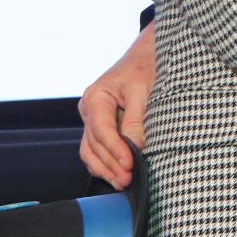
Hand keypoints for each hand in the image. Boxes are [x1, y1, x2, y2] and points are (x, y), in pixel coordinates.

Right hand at [78, 22, 157, 188]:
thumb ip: (136, 120)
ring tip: (122, 182)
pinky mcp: (102, 125)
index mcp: (96, 96)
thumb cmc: (146, 67)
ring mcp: (93, 118)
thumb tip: (135, 149)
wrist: (147, 54)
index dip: (115, 150)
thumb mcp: (144, 90)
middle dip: (110, 164)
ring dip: (105, 168)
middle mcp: (89, 109)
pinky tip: (117, 174)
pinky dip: (105, 163)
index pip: (101, 130)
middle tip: (127, 180)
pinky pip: (97, 148)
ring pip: (91, 150)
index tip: (130, 165)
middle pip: (93, 145)